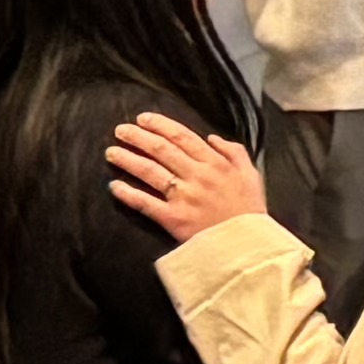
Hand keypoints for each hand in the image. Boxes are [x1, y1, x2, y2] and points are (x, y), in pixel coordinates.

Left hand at [106, 112, 268, 243]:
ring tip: (111, 152)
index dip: (160, 125)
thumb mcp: (251, 174)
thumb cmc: (248, 210)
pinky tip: (114, 186)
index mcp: (215, 163)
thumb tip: (212, 137)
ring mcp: (183, 197)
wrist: (247, 244)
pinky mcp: (173, 219)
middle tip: (120, 130)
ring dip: (128, 160)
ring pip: (150, 172)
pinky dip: (128, 194)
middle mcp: (197, 176)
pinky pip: (145, 203)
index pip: (182, 137)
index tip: (143, 119)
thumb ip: (235, 152)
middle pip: (161, 150)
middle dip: (138, 137)